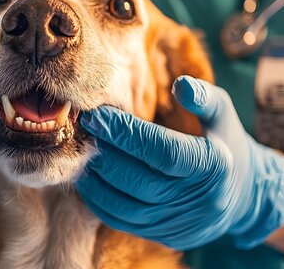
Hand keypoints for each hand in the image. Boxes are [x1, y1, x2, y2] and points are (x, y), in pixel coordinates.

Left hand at [76, 75, 283, 249]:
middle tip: (83, 131)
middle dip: (103, 153)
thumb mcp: (223, 115)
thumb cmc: (224, 144)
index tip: (96, 116)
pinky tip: (88, 176)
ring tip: (82, 152)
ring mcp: (177, 223)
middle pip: (137, 180)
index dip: (124, 133)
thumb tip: (180, 86)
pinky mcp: (162, 235)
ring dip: (95, 178)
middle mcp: (196, 201)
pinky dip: (98, 200)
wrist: (240, 194)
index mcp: (213, 167)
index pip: (161, 151)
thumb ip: (203, 97)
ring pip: (123, 206)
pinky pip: (121, 221)